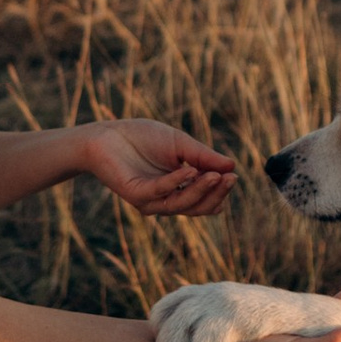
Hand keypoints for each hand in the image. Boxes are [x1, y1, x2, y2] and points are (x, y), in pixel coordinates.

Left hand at [74, 119, 236, 219]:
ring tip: (216, 175)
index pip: (205, 199)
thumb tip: (231, 166)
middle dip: (216, 194)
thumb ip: (203, 156)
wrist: (107, 134)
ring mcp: (150, 200)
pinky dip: (176, 182)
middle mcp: (165, 200)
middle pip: (197, 207)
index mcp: (178, 190)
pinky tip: (189, 171)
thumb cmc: (142, 138)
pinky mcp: (136, 194)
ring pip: (181, 204)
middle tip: (231, 178)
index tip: (233, 175)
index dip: (220, 190)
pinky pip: (160, 192)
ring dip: (200, 190)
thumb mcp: (180, 144)